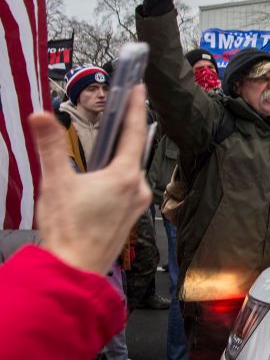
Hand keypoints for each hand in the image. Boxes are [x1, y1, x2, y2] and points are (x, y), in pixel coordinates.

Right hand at [29, 85, 151, 274]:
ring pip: (130, 169)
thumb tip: (41, 116)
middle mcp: (137, 188)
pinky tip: (103, 176)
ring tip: (110, 139)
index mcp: (124, 176)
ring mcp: (136, 204)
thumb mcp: (55, 183)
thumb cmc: (68, 231)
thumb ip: (49, 147)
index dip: (135, 107)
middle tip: (125, 106)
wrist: (74, 271)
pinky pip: (127, 186)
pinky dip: (117, 174)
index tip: (139, 88)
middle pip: (133, 150)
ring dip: (120, 154)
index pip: (133, 132)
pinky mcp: (130, 216)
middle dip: (127, 128)